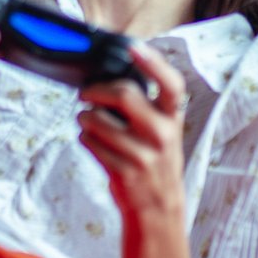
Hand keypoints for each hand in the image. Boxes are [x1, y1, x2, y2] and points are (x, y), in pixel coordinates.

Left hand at [77, 42, 194, 257]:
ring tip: (88, 123)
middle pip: (124, 94)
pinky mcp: (124, 171)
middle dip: (96, 90)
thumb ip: (145, 106)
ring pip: (98, 119)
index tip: (134, 47)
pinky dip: (85, 139)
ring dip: (85, 118)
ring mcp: (144, 154)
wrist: (158, 210)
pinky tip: (91, 142)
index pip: (170, 83)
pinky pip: (90, 143)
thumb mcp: (161, 131)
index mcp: (173, 118)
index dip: (152, 62)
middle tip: (85, 94)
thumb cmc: (154, 162)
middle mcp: (162, 133)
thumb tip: (108, 76)